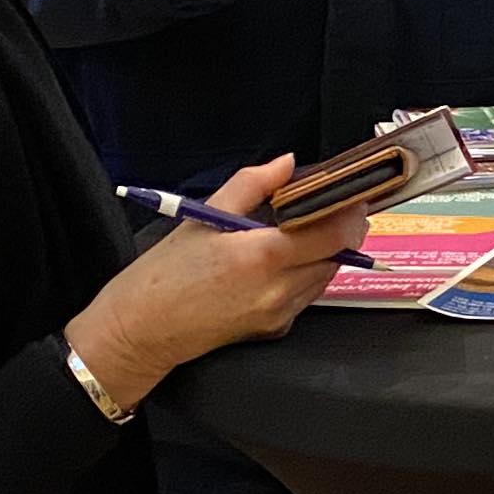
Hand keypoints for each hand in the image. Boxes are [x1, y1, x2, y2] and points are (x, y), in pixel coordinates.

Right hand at [65, 159, 365, 412]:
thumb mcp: (204, 216)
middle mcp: (278, 289)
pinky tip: (282, 262)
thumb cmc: (164, 273)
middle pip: (337, 254)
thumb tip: (287, 163)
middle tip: (330, 207)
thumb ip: (251, 184)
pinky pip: (306, 296)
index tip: (353, 194)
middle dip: (340, 230)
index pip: (333, 233)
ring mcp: (280, 314)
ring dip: (325, 252)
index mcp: (262, 256)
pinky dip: (305, 274)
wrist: (141, 330)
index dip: (351, 212)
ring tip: (303, 231)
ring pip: (325, 276)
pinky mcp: (275, 330)